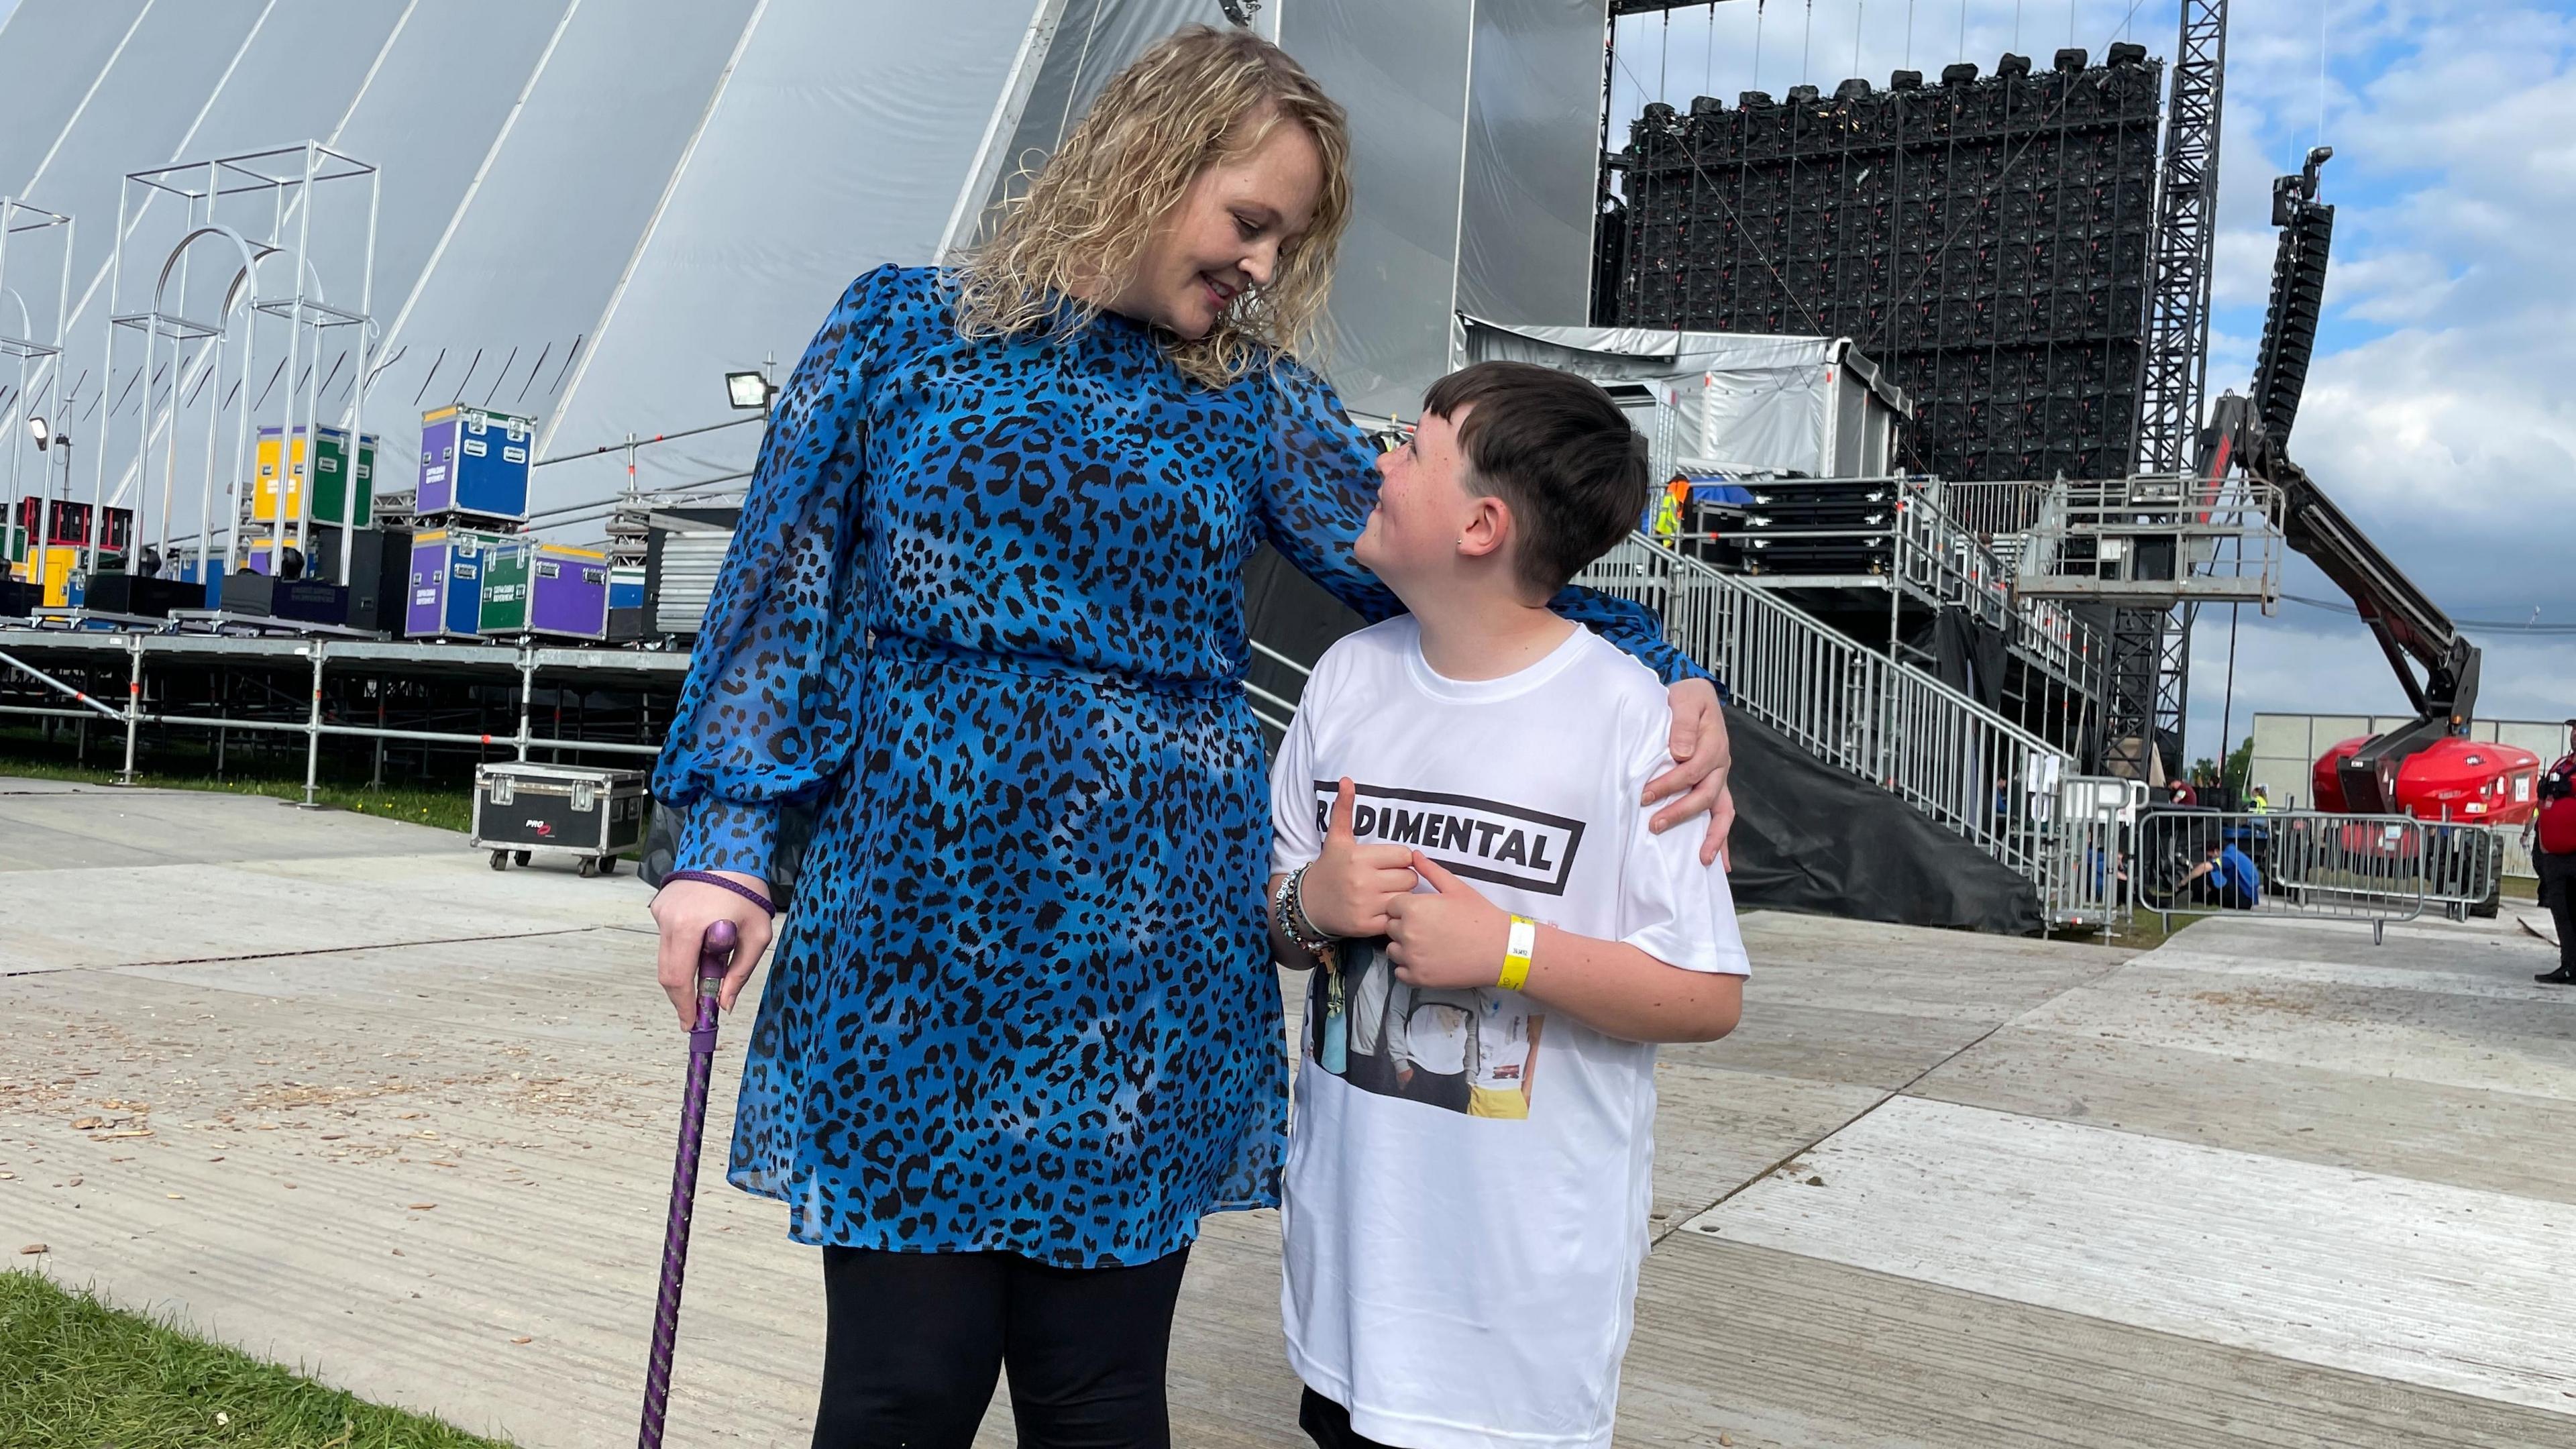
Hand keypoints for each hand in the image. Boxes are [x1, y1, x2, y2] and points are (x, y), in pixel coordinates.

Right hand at [649, 873, 776, 1027]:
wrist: (730, 847)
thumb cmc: (748, 890)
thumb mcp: (757, 934)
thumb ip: (740, 972)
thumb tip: (725, 1004)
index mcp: (690, 927)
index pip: (678, 978)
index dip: (684, 1005)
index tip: (692, 1022)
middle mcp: (668, 919)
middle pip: (667, 972)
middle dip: (681, 996)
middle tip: (696, 1011)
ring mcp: (660, 911)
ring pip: (666, 956)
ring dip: (684, 970)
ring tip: (709, 968)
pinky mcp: (659, 905)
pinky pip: (668, 937)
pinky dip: (682, 948)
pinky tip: (703, 938)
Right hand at [1301, 777, 1417, 937]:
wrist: (1308, 905)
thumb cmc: (1329, 868)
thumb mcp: (1336, 839)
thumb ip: (1344, 810)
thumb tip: (1347, 780)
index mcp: (1359, 857)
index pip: (1405, 855)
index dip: (1400, 859)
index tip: (1389, 863)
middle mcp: (1363, 881)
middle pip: (1410, 877)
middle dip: (1403, 877)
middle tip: (1389, 880)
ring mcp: (1366, 905)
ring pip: (1407, 898)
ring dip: (1401, 896)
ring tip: (1387, 894)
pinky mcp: (1367, 926)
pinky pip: (1397, 918)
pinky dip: (1394, 915)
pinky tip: (1382, 910)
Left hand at [1385, 852, 1509, 989]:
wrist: (1500, 950)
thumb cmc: (1480, 916)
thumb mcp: (1456, 887)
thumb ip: (1431, 871)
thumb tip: (1414, 855)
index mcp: (1413, 908)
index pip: (1392, 905)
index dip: (1406, 907)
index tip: (1423, 912)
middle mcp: (1406, 933)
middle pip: (1391, 927)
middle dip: (1404, 926)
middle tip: (1429, 928)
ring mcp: (1411, 958)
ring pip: (1393, 950)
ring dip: (1404, 947)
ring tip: (1428, 945)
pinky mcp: (1418, 978)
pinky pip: (1400, 972)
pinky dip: (1410, 967)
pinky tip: (1428, 960)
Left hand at [1647, 678, 1733, 867]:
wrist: (1694, 697)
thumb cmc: (1687, 699)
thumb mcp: (1686, 699)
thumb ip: (1683, 723)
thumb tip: (1681, 751)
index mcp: (1713, 744)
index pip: (1692, 769)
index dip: (1670, 784)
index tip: (1645, 794)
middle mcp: (1720, 765)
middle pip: (1705, 794)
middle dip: (1680, 812)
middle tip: (1654, 824)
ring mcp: (1719, 778)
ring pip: (1722, 811)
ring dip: (1712, 836)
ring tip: (1701, 860)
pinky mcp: (1714, 786)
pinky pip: (1723, 815)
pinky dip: (1721, 839)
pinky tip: (1720, 863)